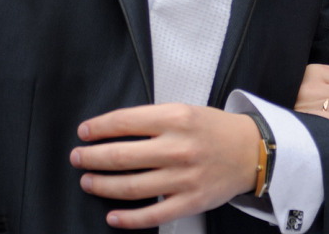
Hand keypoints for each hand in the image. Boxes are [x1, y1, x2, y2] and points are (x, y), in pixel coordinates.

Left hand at [70, 104, 259, 227]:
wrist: (251, 152)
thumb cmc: (213, 129)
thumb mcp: (184, 110)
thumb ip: (152, 119)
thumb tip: (112, 130)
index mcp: (175, 118)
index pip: (124, 122)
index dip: (98, 128)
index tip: (84, 132)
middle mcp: (178, 147)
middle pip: (121, 155)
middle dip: (92, 157)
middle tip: (77, 158)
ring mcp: (184, 178)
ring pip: (131, 186)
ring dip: (103, 185)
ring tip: (88, 181)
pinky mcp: (190, 202)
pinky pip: (153, 215)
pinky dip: (128, 218)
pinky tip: (112, 216)